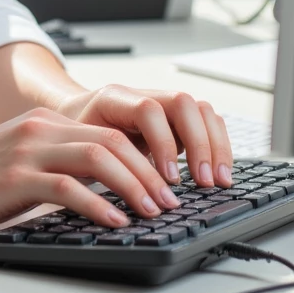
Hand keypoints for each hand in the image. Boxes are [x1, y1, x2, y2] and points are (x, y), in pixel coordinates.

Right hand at [0, 106, 184, 236]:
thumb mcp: (19, 161)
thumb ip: (55, 163)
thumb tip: (104, 188)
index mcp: (44, 124)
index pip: (110, 132)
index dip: (145, 158)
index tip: (165, 186)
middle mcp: (39, 130)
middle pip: (112, 141)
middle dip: (150, 172)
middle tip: (171, 202)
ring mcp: (27, 152)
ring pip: (99, 158)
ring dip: (134, 186)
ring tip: (154, 212)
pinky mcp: (14, 180)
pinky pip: (69, 188)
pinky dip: (99, 205)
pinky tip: (115, 222)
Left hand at [54, 83, 232, 189]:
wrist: (74, 117)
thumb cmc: (77, 138)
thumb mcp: (83, 150)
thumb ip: (105, 165)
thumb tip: (134, 197)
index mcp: (113, 99)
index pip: (147, 109)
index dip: (163, 142)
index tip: (169, 178)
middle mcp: (143, 94)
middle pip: (183, 103)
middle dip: (199, 144)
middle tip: (204, 182)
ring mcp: (163, 103)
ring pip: (201, 110)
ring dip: (215, 145)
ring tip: (219, 181)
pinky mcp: (177, 118)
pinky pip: (207, 122)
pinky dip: (218, 145)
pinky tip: (219, 171)